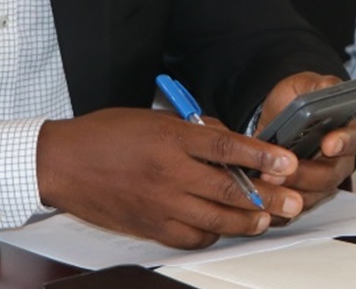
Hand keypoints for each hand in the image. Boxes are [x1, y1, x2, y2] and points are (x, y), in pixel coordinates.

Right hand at [34, 107, 302, 248]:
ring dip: (246, 221)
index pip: (227, 147)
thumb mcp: (153, 118)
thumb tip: (228, 140)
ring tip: (266, 219)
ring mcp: (160, 203)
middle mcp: (169, 172)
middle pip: (229, 189)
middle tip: (292, 202)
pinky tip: (223, 227)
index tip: (288, 162)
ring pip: (215, 218)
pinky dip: (212, 233)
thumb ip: (193, 130)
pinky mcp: (150, 226)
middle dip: (268, 197)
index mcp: (172, 138)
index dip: (262, 156)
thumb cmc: (105, 135)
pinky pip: (191, 236)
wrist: (62, 163)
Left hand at [253, 73, 355, 214]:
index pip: (353, 140)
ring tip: (265, 182)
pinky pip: (293, 210)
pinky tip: (260, 200)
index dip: (343, 142)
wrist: (277, 121)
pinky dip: (276, 208)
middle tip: (280, 171)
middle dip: (304, 174)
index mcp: (347, 133)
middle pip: (329, 175)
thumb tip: (326, 87)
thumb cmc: (296, 103)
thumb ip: (317, 85)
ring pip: (311, 197)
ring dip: (288, 193)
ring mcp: (321, 184)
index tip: (328, 142)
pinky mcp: (302, 198)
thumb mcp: (305, 86)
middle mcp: (339, 162)